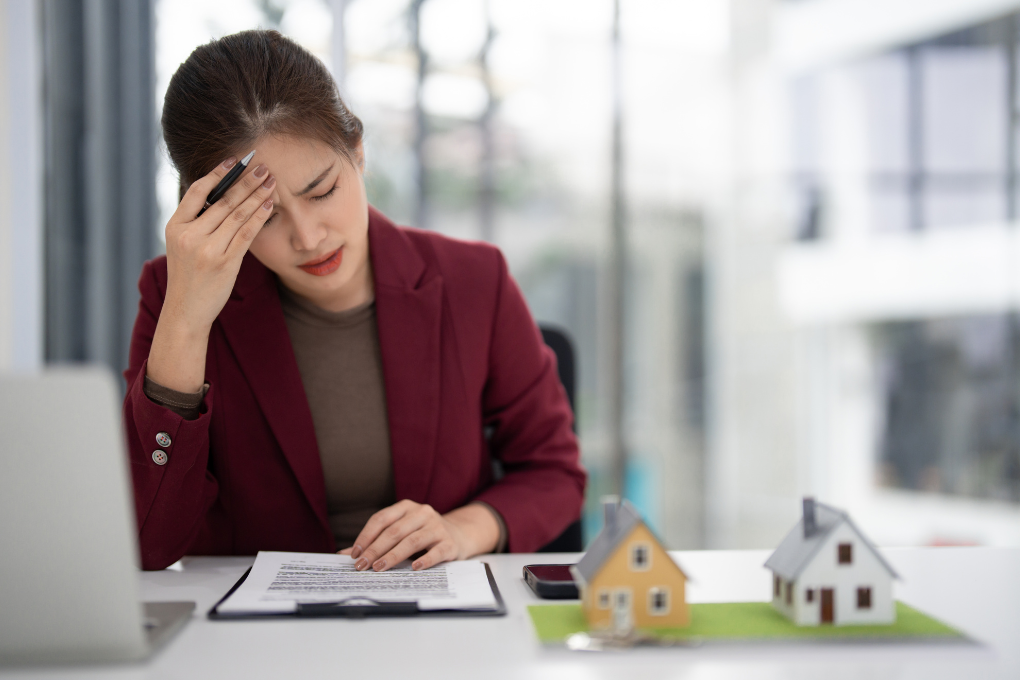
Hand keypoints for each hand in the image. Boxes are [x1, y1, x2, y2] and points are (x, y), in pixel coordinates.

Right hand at [147, 157, 275, 392]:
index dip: (217, 174)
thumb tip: (223, 196)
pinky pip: (246, 233)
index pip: (197, 192)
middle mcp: (190, 235)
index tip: (234, 161)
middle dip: (245, 181)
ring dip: (256, 195)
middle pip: (223, 201)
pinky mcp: (225, 262)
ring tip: (271, 181)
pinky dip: (259, 216)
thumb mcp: (182, 245)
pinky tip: (269, 204)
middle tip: (262, 166)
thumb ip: (197, 222)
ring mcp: (207, 249)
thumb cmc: (188, 276)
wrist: (186, 311)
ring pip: (237, 214)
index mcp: (175, 227)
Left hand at [340, 501, 499, 571]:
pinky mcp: (449, 543)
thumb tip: (344, 555)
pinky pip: (436, 552)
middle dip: (375, 549)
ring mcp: (437, 527)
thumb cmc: (422, 534)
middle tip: (362, 565)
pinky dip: (424, 560)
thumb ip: (375, 541)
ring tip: (379, 568)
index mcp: (407, 507)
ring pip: (412, 541)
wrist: (458, 534)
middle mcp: (422, 513)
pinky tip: (414, 568)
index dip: (366, 536)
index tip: (354, 553)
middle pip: (394, 531)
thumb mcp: (400, 532)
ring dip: (393, 556)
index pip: (381, 519)